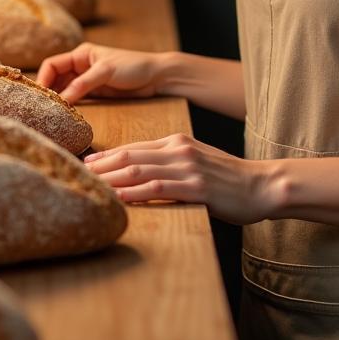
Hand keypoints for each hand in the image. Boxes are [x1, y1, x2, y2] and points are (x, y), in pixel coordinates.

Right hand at [36, 42, 165, 103]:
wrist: (156, 77)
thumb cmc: (133, 66)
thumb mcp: (105, 72)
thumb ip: (82, 85)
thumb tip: (61, 99)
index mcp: (81, 54)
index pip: (52, 65)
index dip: (43, 79)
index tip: (39, 96)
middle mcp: (80, 66)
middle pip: (55, 79)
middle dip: (47, 92)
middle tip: (39, 109)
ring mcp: (87, 81)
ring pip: (64, 90)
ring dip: (57, 101)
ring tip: (48, 115)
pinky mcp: (95, 93)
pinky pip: (75, 100)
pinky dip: (68, 106)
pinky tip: (63, 116)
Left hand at [84, 133, 277, 224]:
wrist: (261, 184)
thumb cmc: (228, 178)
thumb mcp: (197, 161)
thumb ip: (170, 162)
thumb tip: (140, 172)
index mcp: (178, 141)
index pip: (134, 147)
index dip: (108, 155)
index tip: (86, 163)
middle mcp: (179, 150)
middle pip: (131, 156)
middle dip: (102, 166)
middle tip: (78, 174)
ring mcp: (187, 167)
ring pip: (139, 170)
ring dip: (112, 180)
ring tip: (90, 187)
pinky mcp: (196, 186)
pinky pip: (159, 188)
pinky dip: (136, 193)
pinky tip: (120, 198)